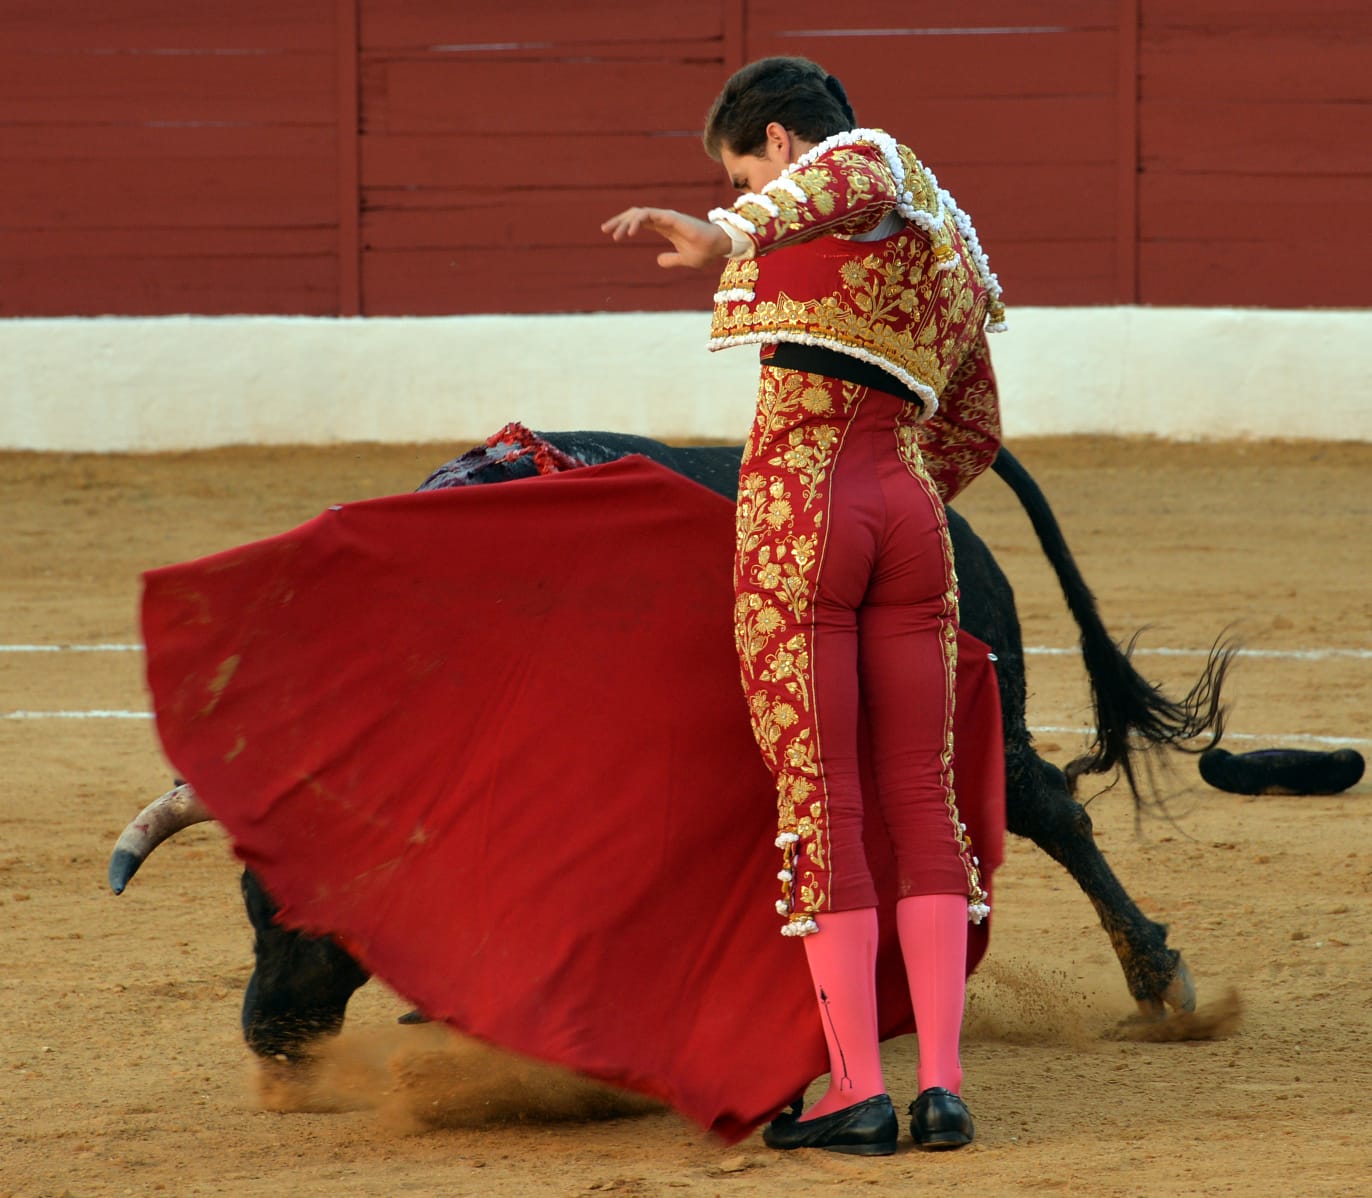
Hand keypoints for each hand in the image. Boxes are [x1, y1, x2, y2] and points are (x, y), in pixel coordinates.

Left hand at [601, 207, 731, 268]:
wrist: (718, 246)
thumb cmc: (704, 252)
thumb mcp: (684, 260)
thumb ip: (671, 259)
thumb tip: (658, 261)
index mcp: (664, 227)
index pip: (640, 222)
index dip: (625, 226)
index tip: (611, 234)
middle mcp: (663, 220)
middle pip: (635, 215)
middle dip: (619, 221)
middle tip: (604, 230)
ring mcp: (667, 217)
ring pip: (639, 214)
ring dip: (624, 222)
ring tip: (614, 234)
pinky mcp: (671, 217)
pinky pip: (649, 216)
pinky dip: (637, 222)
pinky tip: (629, 233)